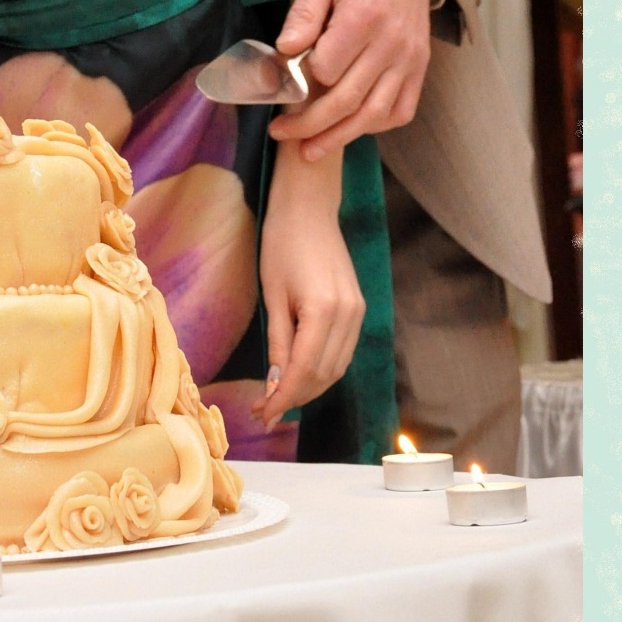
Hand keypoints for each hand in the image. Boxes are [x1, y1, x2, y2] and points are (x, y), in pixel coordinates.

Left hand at [250, 156, 365, 430]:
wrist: (309, 207)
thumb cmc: (281, 243)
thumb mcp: (272, 294)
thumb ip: (278, 342)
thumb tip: (275, 385)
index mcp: (324, 311)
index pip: (304, 371)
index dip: (283, 398)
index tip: (262, 415)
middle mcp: (349, 316)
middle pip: (324, 375)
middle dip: (294, 398)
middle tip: (265, 410)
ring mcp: (358, 312)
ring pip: (336, 367)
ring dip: (309, 387)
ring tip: (279, 397)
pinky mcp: (358, 307)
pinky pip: (343, 351)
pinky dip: (322, 368)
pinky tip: (300, 373)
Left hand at [269, 0, 432, 159]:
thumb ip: (304, 11)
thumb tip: (284, 50)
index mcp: (363, 17)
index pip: (326, 68)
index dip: (299, 79)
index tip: (278, 82)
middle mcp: (391, 44)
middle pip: (347, 99)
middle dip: (309, 124)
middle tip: (279, 133)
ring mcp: (409, 59)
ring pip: (374, 113)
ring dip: (340, 137)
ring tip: (309, 151)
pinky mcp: (419, 67)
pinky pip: (401, 109)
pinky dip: (376, 126)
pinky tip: (351, 129)